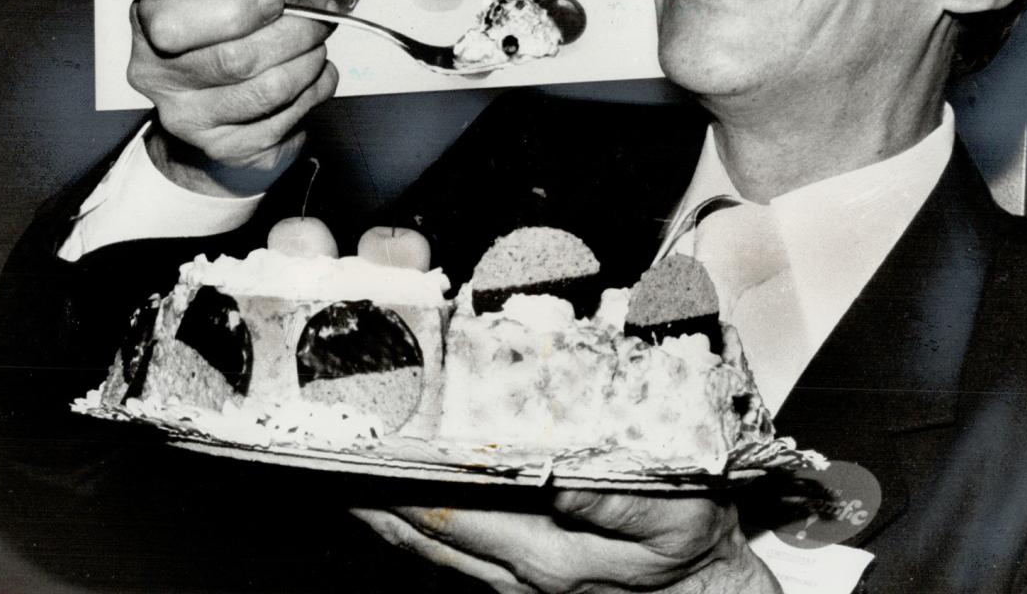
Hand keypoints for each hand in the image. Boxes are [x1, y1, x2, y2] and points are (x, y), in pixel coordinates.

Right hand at [127, 0, 338, 195]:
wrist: (224, 98)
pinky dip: (315, 90)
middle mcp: (158, 77)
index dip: (238, 8)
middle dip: (294, 33)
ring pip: (267, 91)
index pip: (177, 25)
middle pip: (235, 60)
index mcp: (150, 25)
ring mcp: (190, 120)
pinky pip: (285, 119)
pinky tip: (316, 74)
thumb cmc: (228, 30)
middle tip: (320, 19)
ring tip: (318, 44)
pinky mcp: (227, 147)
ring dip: (309, 61)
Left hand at [351, 489, 780, 593]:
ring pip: (434, 548)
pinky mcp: (530, 579)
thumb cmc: (695, 546)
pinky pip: (458, 554)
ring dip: (389, 514)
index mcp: (545, 553)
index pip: (449, 511)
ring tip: (349, 480)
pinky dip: (423, 528)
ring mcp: (519, 580)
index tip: (364, 447)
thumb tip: (554, 474)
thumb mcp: (672, 512)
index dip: (402, 479)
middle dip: (376, 497)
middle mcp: (519, 571)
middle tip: (332, 455)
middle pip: (426, 533)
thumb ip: (613, 495)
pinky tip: (406, 507)